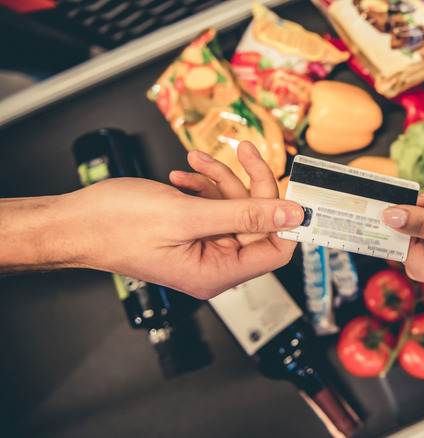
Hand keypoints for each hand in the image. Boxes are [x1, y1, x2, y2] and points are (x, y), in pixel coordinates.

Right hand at [0, 141, 302, 299]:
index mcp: (217, 272)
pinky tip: (185, 175)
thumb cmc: (114, 227)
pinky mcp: (191, 229)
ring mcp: (202, 246)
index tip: (290, 189)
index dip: (287, 220)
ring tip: (198, 163)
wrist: (74, 220)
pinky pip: (214, 204)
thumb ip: (245, 214)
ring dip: (220, 179)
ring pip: (235, 207)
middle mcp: (214, 263)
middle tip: (242, 153)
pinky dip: (203, 185)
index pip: (276, 251)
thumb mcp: (188, 215)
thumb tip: (291, 215)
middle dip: (249, 184)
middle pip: (259, 222)